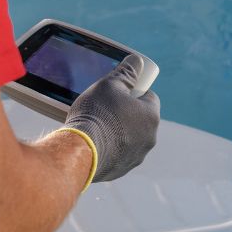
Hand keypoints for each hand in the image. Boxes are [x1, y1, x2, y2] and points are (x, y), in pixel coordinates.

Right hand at [63, 55, 159, 182]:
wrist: (80, 151)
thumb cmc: (96, 115)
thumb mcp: (109, 85)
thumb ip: (125, 73)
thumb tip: (137, 62)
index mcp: (151, 116)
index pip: (149, 97)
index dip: (133, 92)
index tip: (119, 92)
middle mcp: (149, 139)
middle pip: (139, 119)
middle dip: (125, 113)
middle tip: (104, 108)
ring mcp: (135, 157)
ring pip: (129, 139)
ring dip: (117, 132)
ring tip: (96, 126)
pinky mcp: (120, 170)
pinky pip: (117, 154)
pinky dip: (108, 148)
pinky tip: (93, 142)